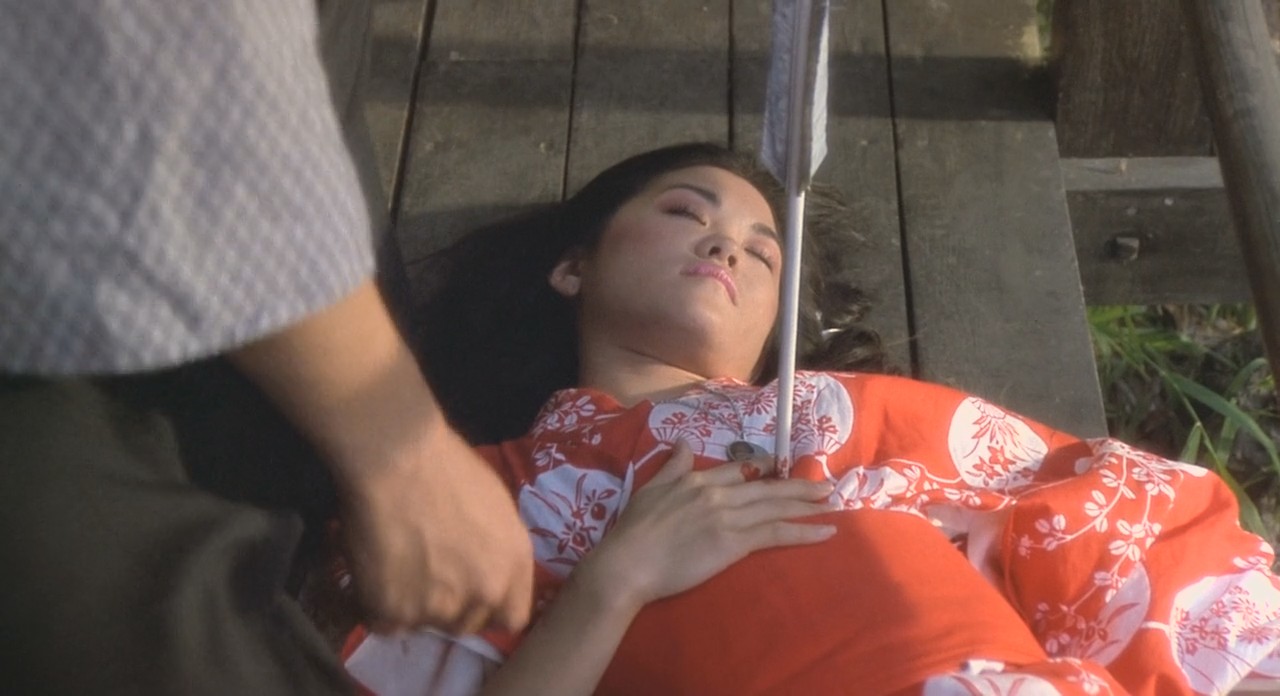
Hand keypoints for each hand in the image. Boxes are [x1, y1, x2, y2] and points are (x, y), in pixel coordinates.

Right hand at [229, 281, 532, 635]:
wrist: (398, 458)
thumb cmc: (448, 467)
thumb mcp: (498, 510)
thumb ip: (497, 552)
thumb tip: (484, 574)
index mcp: (515, 566)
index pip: (511, 620)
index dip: (488, 609)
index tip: (468, 595)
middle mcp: (485, 593)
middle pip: (465, 625)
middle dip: (446, 607)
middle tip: (423, 575)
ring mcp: (440, 607)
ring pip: (423, 624)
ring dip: (409, 604)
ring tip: (394, 564)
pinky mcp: (395, 612)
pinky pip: (384, 623)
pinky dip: (376, 604)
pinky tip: (373, 572)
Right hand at [577, 441, 835, 609]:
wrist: (628, 562)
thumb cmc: (633, 531)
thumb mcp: (650, 488)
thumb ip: (672, 465)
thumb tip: (681, 441)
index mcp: (697, 478)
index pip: (738, 471)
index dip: (763, 470)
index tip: (781, 470)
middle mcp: (717, 493)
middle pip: (766, 486)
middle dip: (798, 486)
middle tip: (825, 486)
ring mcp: (728, 517)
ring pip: (776, 507)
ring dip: (807, 505)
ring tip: (830, 502)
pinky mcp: (733, 543)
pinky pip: (775, 534)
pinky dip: (803, 531)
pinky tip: (824, 531)